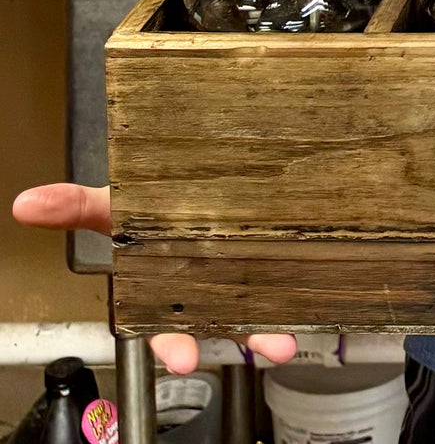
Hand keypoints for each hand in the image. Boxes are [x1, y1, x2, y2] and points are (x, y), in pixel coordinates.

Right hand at [12, 183, 297, 374]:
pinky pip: (284, 281)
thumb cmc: (156, 200)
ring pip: (255, 307)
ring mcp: (238, 273)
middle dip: (236, 337)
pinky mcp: (270, 256)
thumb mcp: (118, 201)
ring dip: (271, 325)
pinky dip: (295, 293)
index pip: (166, 323)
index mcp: (166, 280)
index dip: (174, 341)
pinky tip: (308, 303)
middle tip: (259, 348)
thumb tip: (29, 203)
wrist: (204, 174)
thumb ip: (77, 204)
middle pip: (220, 320)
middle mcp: (203, 283)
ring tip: (287, 337)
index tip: (184, 357)